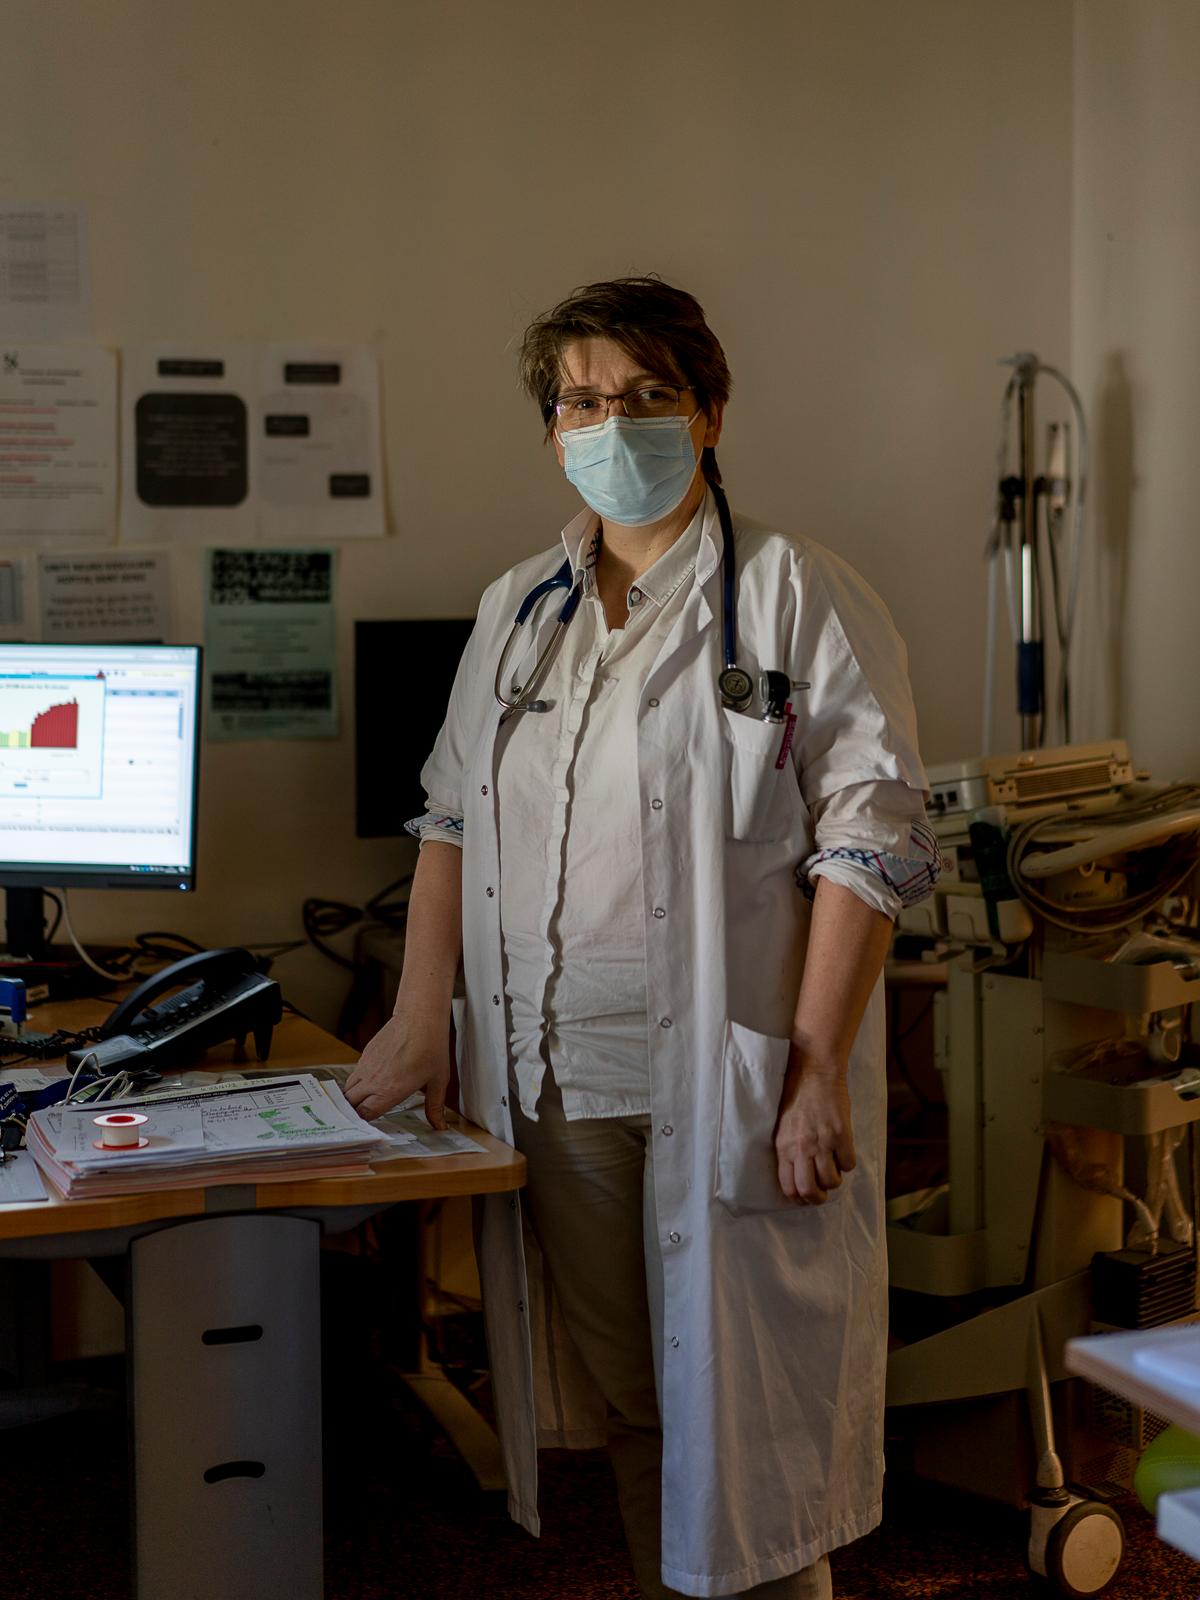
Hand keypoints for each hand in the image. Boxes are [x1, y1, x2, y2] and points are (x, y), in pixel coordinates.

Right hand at [345, 1012, 451, 1128]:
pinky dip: (357, 1082)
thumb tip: (440, 1126)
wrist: (420, 1018)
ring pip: (348, 1088)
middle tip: (360, 1118)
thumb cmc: (431, 1047)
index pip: (365, 1114)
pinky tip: (368, 1083)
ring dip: (352, 1097)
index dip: (364, 1122)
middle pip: (350, 1103)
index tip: (368, 1127)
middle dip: (353, 1112)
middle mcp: (373, 1080)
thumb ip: (435, 1107)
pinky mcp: (365, 1053)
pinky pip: (354, 1073)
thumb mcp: (438, 1081)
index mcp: (389, 1091)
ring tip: (361, 1103)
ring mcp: (366, 1066)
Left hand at [774, 1053, 855, 1205]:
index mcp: (783, 1147)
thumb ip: (788, 1150)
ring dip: (834, 1181)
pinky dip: (848, 1163)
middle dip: (818, 1198)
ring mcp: (822, 1142)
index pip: (788, 1187)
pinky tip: (843, 1152)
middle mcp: (801, 1148)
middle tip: (823, 1193)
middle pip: (809, 1191)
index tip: (806, 1195)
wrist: (814, 1072)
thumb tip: (798, 1173)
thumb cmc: (797, 1097)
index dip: (799, 1198)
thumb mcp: (783, 1126)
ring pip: (831, 1181)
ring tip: (834, 1169)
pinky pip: (849, 1164)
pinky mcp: (841, 1135)